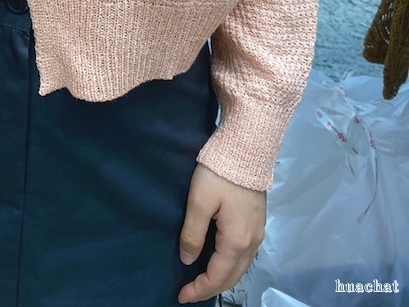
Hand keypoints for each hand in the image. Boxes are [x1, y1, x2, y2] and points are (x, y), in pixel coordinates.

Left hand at [177, 163, 265, 303]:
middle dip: (211, 288)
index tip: (180, 296)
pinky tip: (218, 260)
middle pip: (232, 277)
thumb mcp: (199, 202)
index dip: (199, 289)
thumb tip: (187, 259)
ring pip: (240, 267)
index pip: (217, 276)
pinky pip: (244, 254)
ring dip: (222, 278)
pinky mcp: (258, 221)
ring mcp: (258, 232)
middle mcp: (252, 242)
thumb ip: (192, 233)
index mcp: (236, 241)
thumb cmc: (220, 174)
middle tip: (190, 293)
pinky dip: (230, 265)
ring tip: (202, 280)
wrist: (247, 148)